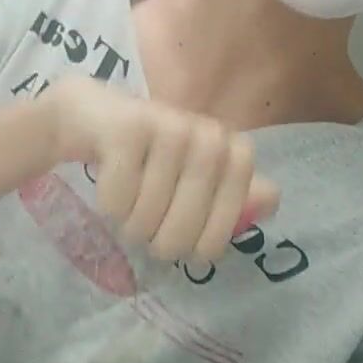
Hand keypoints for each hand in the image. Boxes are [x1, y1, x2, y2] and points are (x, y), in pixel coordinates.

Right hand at [50, 78, 278, 262]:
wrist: (93, 114)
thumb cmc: (151, 155)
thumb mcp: (195, 174)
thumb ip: (232, 189)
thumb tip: (270, 201)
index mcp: (231, 147)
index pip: (231, 216)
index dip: (210, 238)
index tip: (192, 248)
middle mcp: (207, 132)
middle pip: (187, 222)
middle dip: (164, 242)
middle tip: (150, 238)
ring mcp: (169, 126)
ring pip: (148, 214)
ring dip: (132, 226)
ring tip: (129, 212)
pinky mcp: (127, 128)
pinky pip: (119, 198)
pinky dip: (110, 206)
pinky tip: (110, 187)